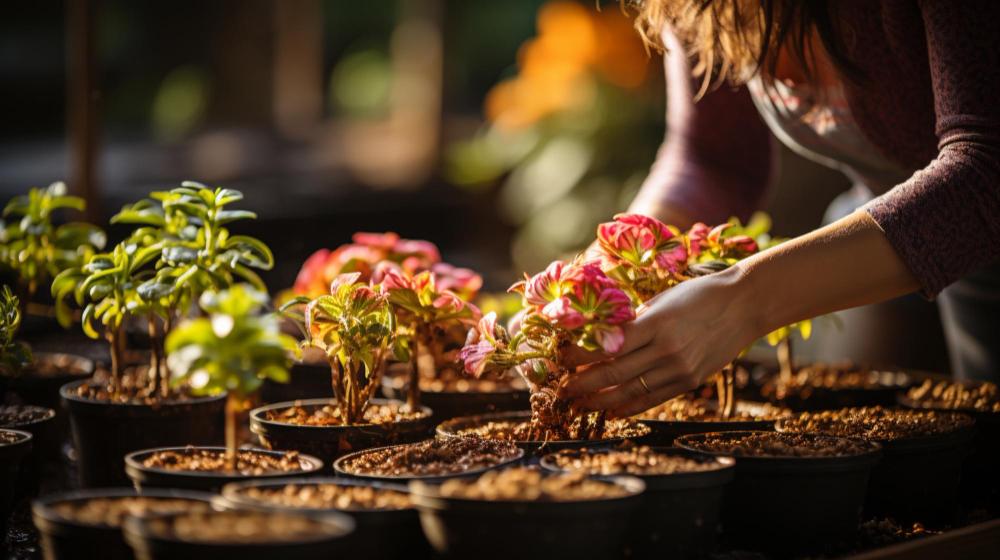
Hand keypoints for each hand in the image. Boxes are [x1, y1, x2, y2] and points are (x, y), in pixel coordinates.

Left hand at [560, 266, 758, 417]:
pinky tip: (611, 412)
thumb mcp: (661, 301)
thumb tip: (598, 338)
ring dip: (600, 400)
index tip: (560, 360)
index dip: (579, 356)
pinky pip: (652, 399)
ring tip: (579, 404)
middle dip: (581, 384)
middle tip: (560, 390)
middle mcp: (666, 349)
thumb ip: (633, 322)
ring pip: (629, 391)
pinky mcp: (689, 381)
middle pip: (613, 373)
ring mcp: (679, 368)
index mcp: (655, 323)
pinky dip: (629, 407)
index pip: (607, 345)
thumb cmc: (697, 295)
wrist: (743, 306)